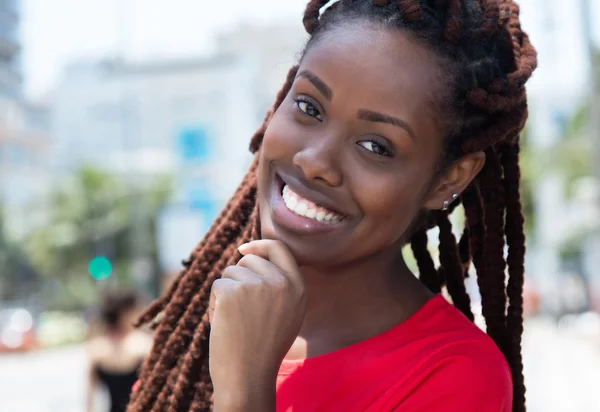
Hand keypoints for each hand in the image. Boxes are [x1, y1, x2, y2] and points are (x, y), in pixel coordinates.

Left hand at [208, 240, 306, 409]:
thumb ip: (280, 285)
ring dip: (226, 293)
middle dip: (238, 279)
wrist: (248, 377)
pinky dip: (215, 304)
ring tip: (236, 321)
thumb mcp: (287, 314)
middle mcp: (281, 282)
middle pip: (249, 260)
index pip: (279, 248)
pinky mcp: (233, 292)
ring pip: (230, 272)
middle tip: (242, 311)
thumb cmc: (263, 349)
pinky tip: (225, 324)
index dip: (259, 245)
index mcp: (298, 288)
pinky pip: (217, 285)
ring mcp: (257, 285)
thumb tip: (253, 256)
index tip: (244, 249)